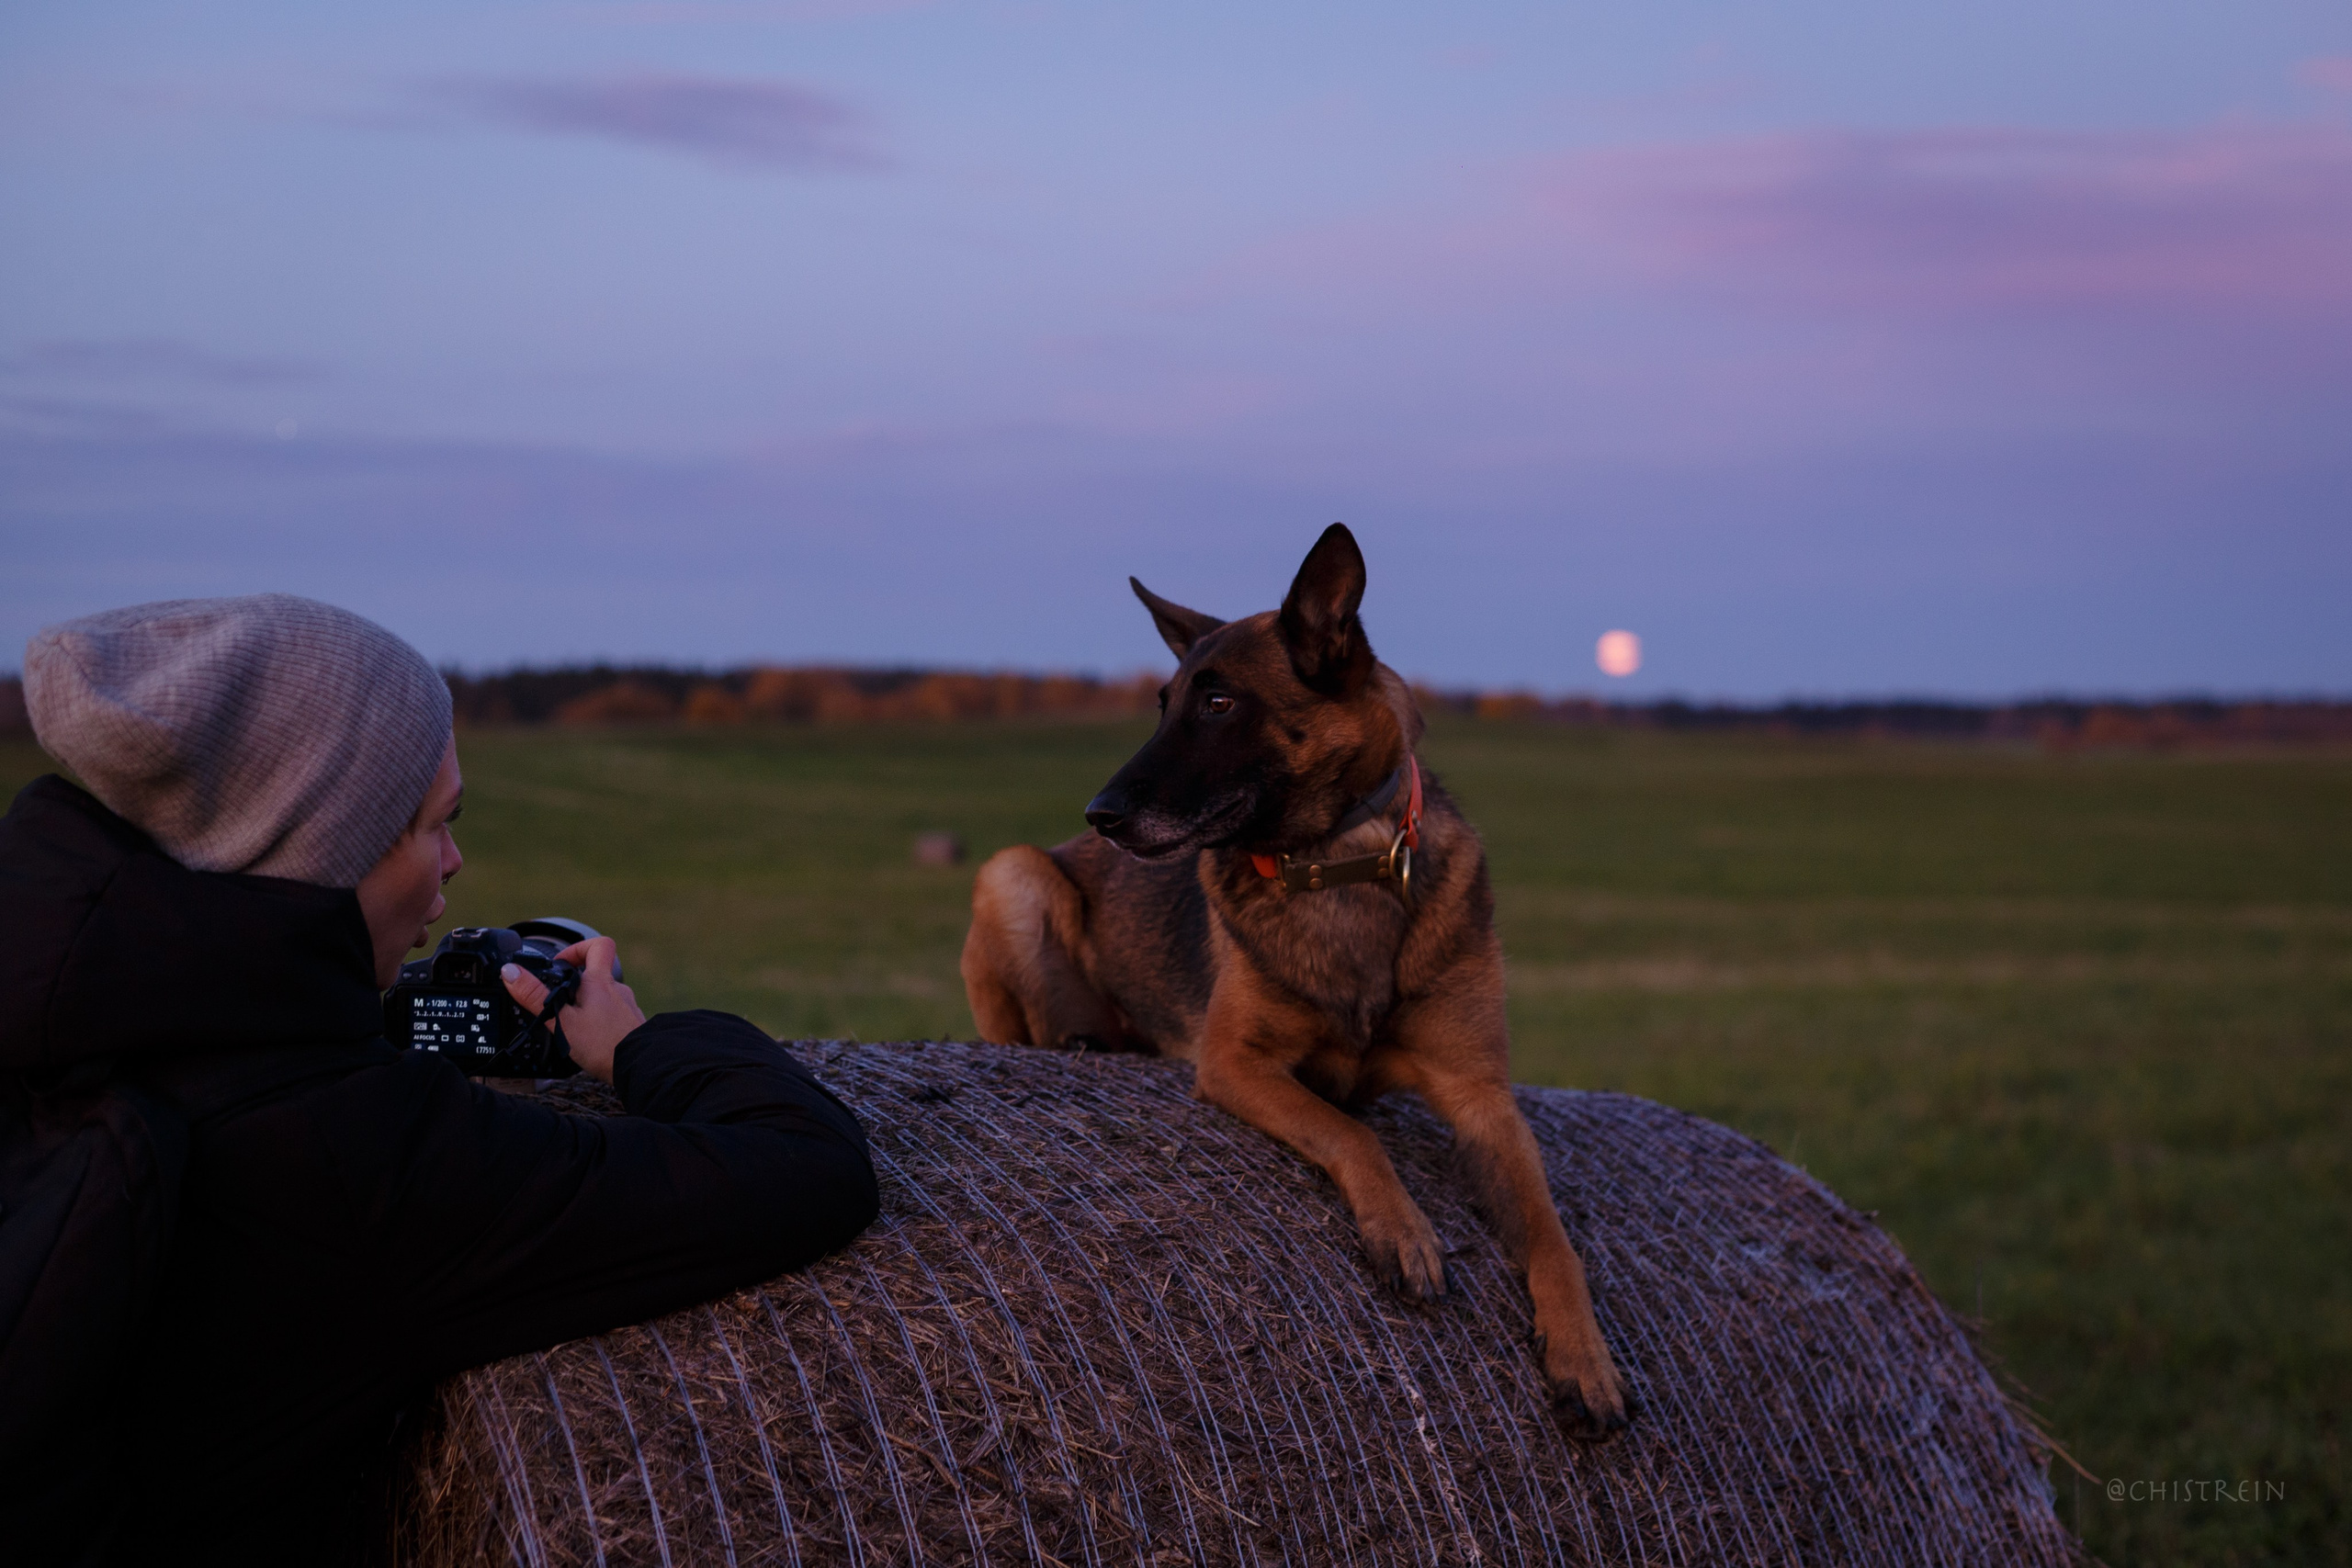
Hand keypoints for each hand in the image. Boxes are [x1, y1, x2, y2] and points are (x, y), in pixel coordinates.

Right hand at [502, 936, 644, 1084]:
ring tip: (570, 1025)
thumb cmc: (603, 1045)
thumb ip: (535, 996)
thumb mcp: (561, 1020)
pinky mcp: (630, 1024)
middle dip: (573, 986)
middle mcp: (617, 990)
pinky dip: (598, 1022)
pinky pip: (611, 1015)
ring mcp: (626, 1007)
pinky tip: (588, 1039)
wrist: (639, 1067)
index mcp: (600, 981)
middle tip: (557, 1002)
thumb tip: (511, 972)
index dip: (578, 947)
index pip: (598, 944)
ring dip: (585, 1006)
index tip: (560, 963)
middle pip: (596, 974)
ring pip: (603, 997)